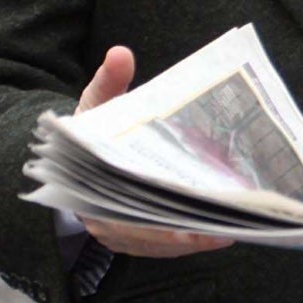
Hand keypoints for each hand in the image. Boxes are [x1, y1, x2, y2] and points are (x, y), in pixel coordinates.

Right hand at [74, 46, 232, 259]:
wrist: (72, 158)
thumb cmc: (89, 132)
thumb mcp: (95, 105)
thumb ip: (108, 82)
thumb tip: (121, 54)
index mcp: (89, 187)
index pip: (125, 214)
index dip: (157, 226)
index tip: (189, 227)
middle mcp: (102, 217)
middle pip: (148, 236)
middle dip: (187, 236)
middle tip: (224, 231)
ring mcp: (116, 233)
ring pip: (159, 246)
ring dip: (193, 242)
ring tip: (230, 233)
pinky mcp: (131, 240)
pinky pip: (161, 248)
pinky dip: (188, 243)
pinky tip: (219, 235)